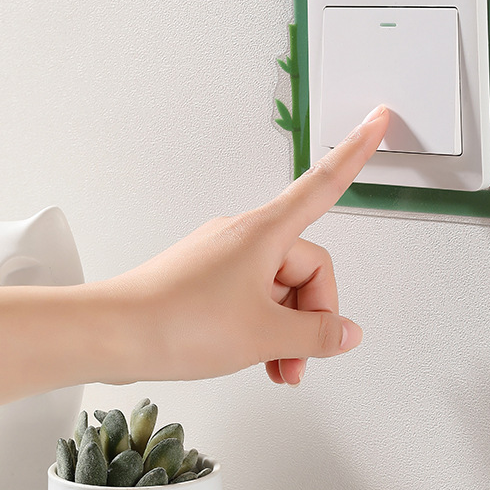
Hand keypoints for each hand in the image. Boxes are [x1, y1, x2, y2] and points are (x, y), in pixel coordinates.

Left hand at [103, 105, 389, 386]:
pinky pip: (253, 296)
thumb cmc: (175, 321)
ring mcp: (226, 257)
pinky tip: (257, 357)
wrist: (112, 334)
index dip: (356, 152)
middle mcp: (247, 236)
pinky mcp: (209, 278)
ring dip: (286, 330)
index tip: (377, 121)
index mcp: (266, 232)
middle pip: (307, 266)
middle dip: (311, 316)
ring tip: (278, 368)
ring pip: (279, 288)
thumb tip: (345, 332)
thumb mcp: (263, 336)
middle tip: (300, 359)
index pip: (324, 183)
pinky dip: (263, 327)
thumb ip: (315, 335)